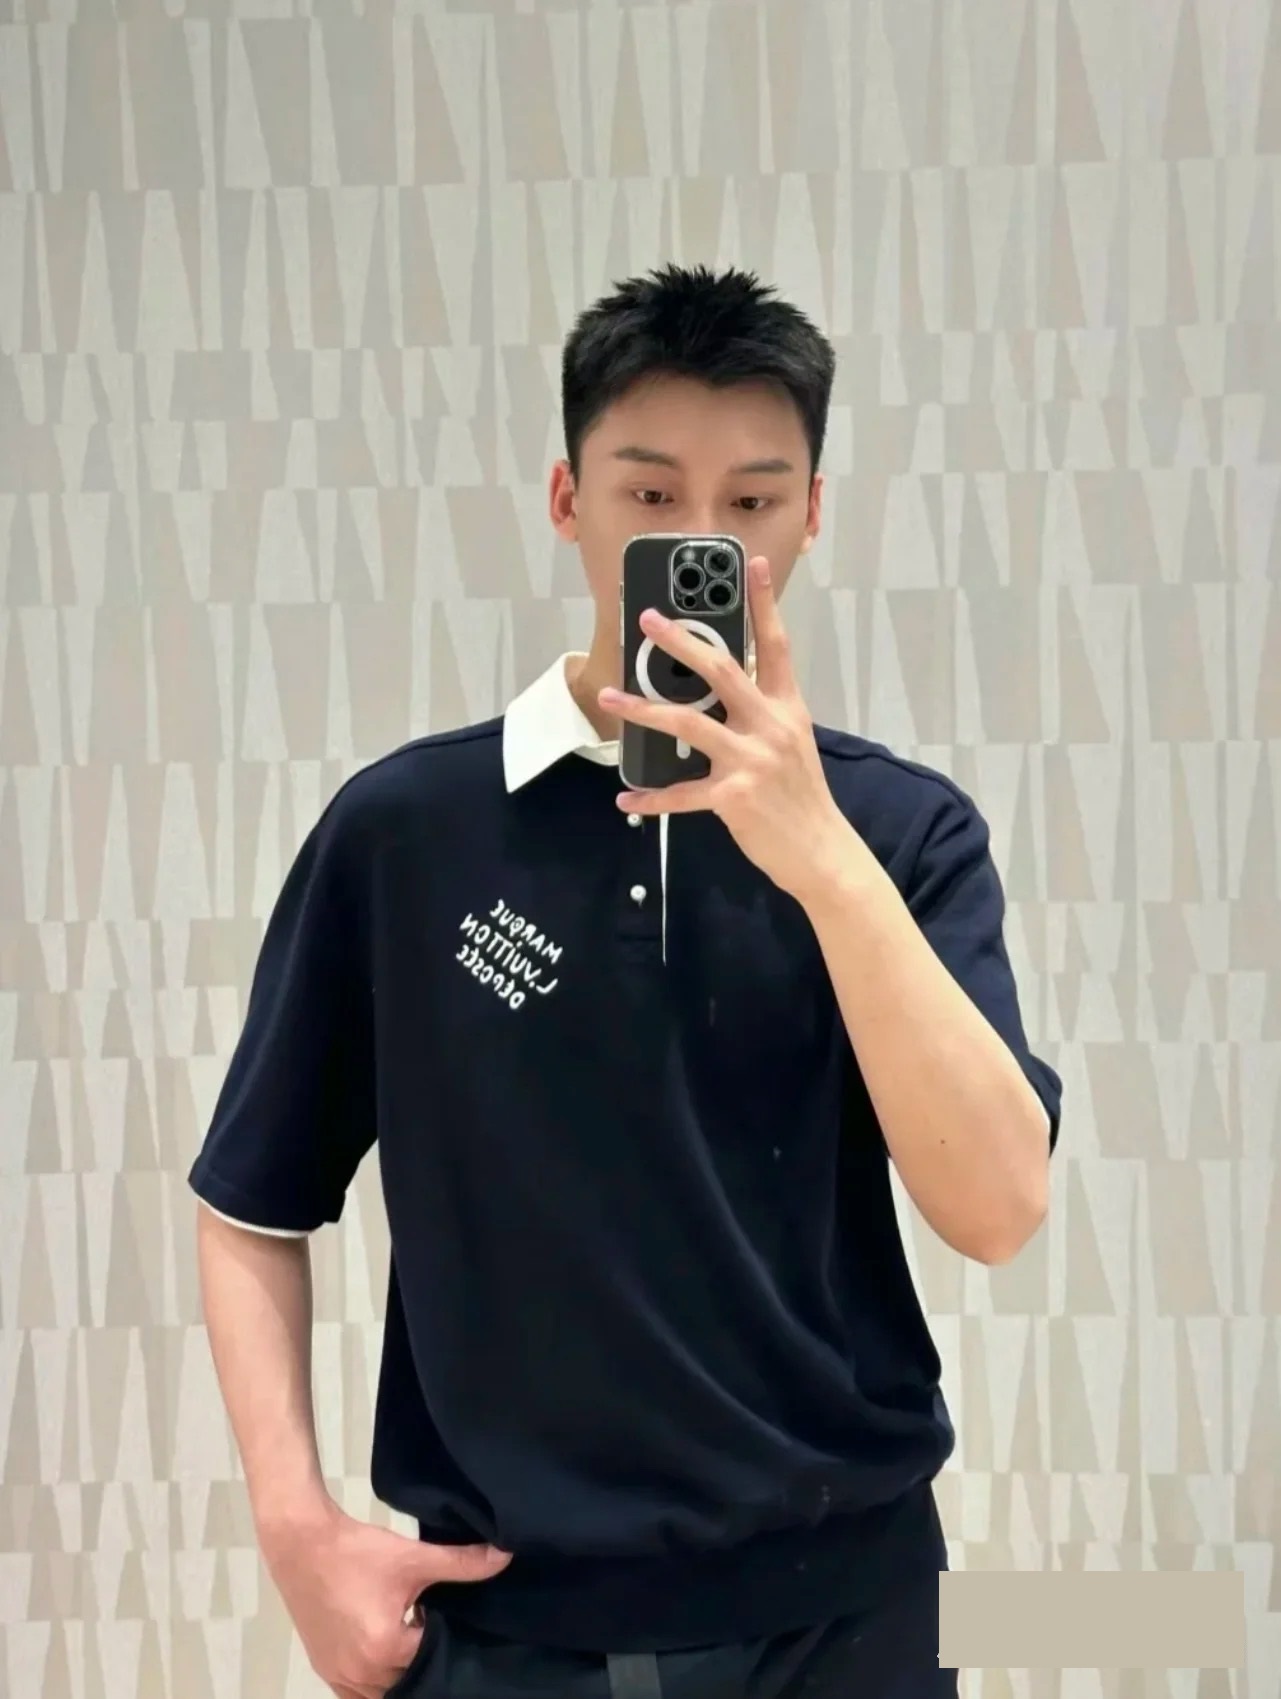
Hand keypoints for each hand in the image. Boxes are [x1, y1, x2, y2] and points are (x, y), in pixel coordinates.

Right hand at [260, 1499, 510, 1697]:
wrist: (302, 1544)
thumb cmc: (358, 1551)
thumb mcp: (413, 1557)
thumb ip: (461, 1562)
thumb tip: (506, 1557)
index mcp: (385, 1649)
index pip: (433, 1659)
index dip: (446, 1638)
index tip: (453, 1619)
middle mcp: (361, 1674)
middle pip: (409, 1680)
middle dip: (425, 1660)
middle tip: (439, 1633)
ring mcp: (339, 1676)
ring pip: (384, 1692)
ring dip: (401, 1672)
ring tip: (414, 1639)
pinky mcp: (325, 1670)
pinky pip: (358, 1694)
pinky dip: (376, 1681)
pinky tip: (388, 1653)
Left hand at [599, 556, 856, 906]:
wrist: (821, 851)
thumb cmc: (801, 796)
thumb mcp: (793, 743)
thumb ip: (762, 712)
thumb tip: (721, 688)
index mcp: (787, 708)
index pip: (776, 646)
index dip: (763, 603)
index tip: (751, 565)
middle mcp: (770, 727)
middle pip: (720, 671)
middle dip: (680, 642)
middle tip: (649, 620)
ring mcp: (751, 761)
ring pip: (687, 723)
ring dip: (642, 708)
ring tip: (610, 695)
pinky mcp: (732, 797)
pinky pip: (680, 795)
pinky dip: (651, 798)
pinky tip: (628, 799)